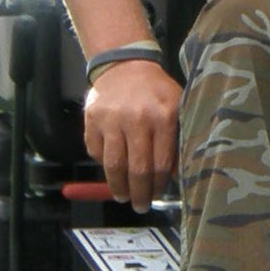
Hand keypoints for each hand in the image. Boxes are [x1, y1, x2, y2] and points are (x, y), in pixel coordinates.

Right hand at [83, 59, 182, 211]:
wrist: (125, 65)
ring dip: (118, 187)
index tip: (157, 195)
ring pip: (113, 165)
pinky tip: (112, 171)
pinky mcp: (92, 120)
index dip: (159, 186)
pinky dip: (103, 165)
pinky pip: (96, 153)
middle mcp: (137, 119)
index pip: (161, 163)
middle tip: (141, 206)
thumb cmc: (155, 91)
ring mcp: (111, 120)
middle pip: (137, 169)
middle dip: (139, 193)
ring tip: (123, 197)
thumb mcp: (176, 107)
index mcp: (163, 116)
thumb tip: (176, 176)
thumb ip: (178, 138)